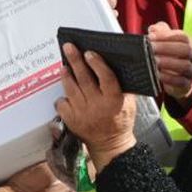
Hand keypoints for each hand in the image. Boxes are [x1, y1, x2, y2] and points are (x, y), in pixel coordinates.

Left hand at [56, 43, 136, 171]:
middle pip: (84, 79)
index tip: (89, 52)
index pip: (106, 77)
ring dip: (66, 75)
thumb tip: (113, 64)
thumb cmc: (120, 121)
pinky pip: (62, 103)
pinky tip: (67, 92)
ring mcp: (82, 113)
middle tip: (68, 47)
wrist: (110, 144)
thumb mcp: (129, 103)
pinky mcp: (71, 120)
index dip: (97, 64)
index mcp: (114, 100)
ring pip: (70, 89)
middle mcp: (97, 106)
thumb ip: (123, 86)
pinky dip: (63, 96)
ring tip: (64, 66)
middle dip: (75, 60)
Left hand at [147, 23, 191, 99]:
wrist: (177, 79)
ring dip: (168, 62)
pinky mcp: (186, 84)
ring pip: (184, 66)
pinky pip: (180, 81)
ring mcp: (191, 71)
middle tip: (150, 48)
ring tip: (153, 61)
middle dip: (166, 48)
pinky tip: (157, 75)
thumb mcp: (166, 42)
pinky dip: (169, 78)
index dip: (166, 35)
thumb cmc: (169, 56)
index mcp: (190, 43)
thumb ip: (160, 32)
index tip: (150, 37)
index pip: (182, 37)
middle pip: (185, 49)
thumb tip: (152, 29)